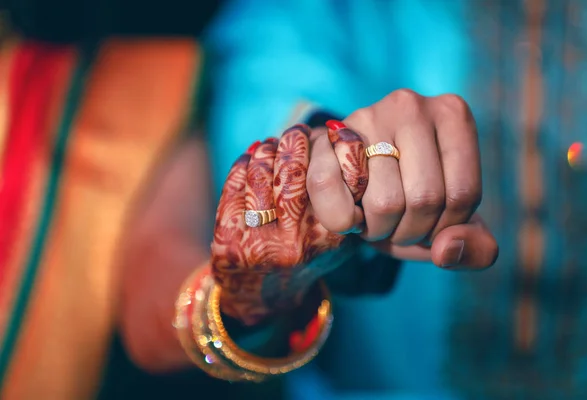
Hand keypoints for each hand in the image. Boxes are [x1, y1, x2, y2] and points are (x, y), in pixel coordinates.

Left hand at [211, 125, 366, 324]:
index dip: (321, 149)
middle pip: (291, 174)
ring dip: (266, 152)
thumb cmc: (306, 258)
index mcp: (325, 240)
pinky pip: (234, 189)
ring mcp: (258, 244)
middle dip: (293, 144)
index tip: (321, 136)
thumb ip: (347, 201)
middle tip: (296, 132)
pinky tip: (249, 158)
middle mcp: (293, 243)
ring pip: (259, 176)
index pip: (324, 179)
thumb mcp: (338, 240)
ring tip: (272, 144)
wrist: (264, 298)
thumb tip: (341, 142)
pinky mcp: (228, 243)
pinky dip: (242, 166)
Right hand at [306, 90, 497, 269]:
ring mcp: (368, 115)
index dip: (443, 228)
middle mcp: (412, 106)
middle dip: (408, 232)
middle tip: (395, 223)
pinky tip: (348, 214)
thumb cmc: (405, 199)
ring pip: (385, 203)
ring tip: (372, 217)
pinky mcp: (329, 134)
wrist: (347, 178)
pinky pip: (333, 189)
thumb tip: (446, 251)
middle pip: (425, 199)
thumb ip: (474, 247)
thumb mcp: (447, 224)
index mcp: (454, 116)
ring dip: (376, 230)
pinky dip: (340, 220)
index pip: (463, 194)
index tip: (426, 223)